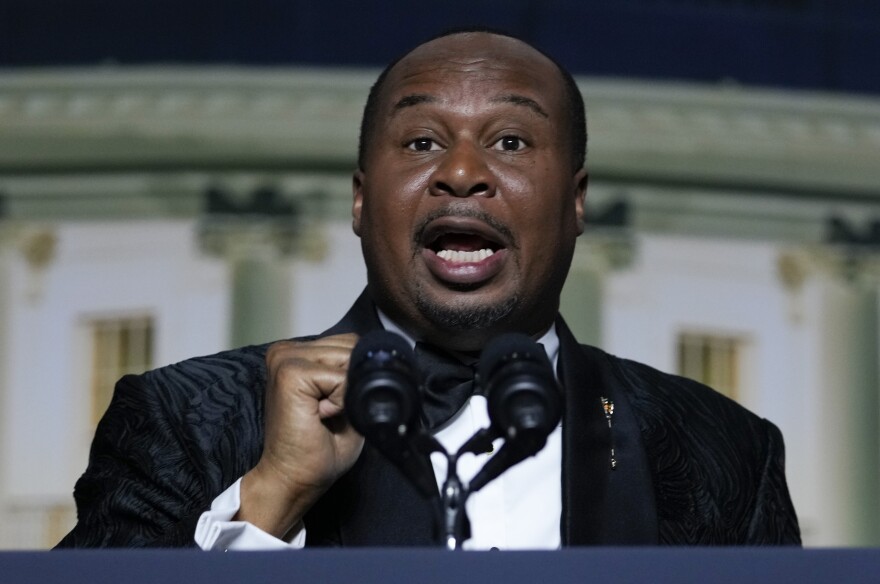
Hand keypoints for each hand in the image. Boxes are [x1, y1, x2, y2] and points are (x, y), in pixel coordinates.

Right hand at [237, 333, 362, 537]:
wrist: (293, 479)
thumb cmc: (316, 448)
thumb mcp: (347, 402)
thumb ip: (356, 376)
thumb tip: (373, 359)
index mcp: (298, 354)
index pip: (348, 343)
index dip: (355, 377)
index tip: (333, 407)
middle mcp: (288, 350)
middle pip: (350, 347)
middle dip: (350, 384)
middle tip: (326, 414)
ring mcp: (285, 358)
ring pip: (346, 359)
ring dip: (344, 394)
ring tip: (321, 415)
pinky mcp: (289, 373)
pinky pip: (339, 378)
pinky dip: (339, 402)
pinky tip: (318, 417)